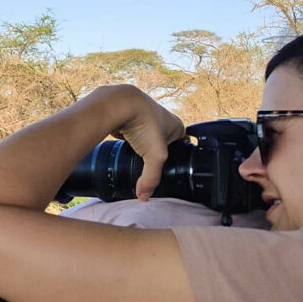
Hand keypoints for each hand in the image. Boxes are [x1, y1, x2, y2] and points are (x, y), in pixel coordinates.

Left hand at [104, 86, 184, 200]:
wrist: (119, 104)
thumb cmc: (144, 123)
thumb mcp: (155, 155)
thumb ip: (151, 178)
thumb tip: (143, 197)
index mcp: (176, 126)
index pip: (183, 147)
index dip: (179, 159)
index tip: (173, 172)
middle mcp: (163, 121)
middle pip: (164, 145)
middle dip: (159, 156)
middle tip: (153, 170)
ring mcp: (145, 120)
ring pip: (147, 140)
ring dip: (143, 149)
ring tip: (140, 163)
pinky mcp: (129, 121)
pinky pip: (133, 136)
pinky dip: (130, 143)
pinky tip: (128, 153)